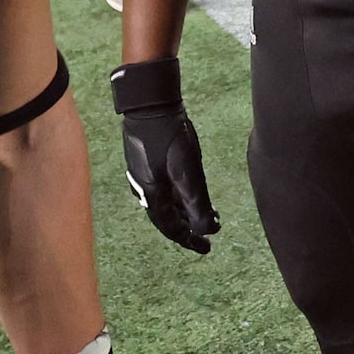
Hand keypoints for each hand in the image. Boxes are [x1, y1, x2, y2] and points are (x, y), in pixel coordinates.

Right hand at [110, 58, 219, 252]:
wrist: (149, 104)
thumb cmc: (168, 137)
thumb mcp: (187, 173)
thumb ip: (197, 203)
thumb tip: (209, 231)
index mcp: (153, 196)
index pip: (172, 229)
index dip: (190, 240)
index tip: (207, 248)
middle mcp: (145, 190)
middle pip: (168, 218)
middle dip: (188, 227)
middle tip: (207, 233)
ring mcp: (144, 175)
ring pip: (166, 203)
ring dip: (185, 211)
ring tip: (204, 213)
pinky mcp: (147, 161)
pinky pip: (163, 188)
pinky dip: (178, 196)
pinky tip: (187, 190)